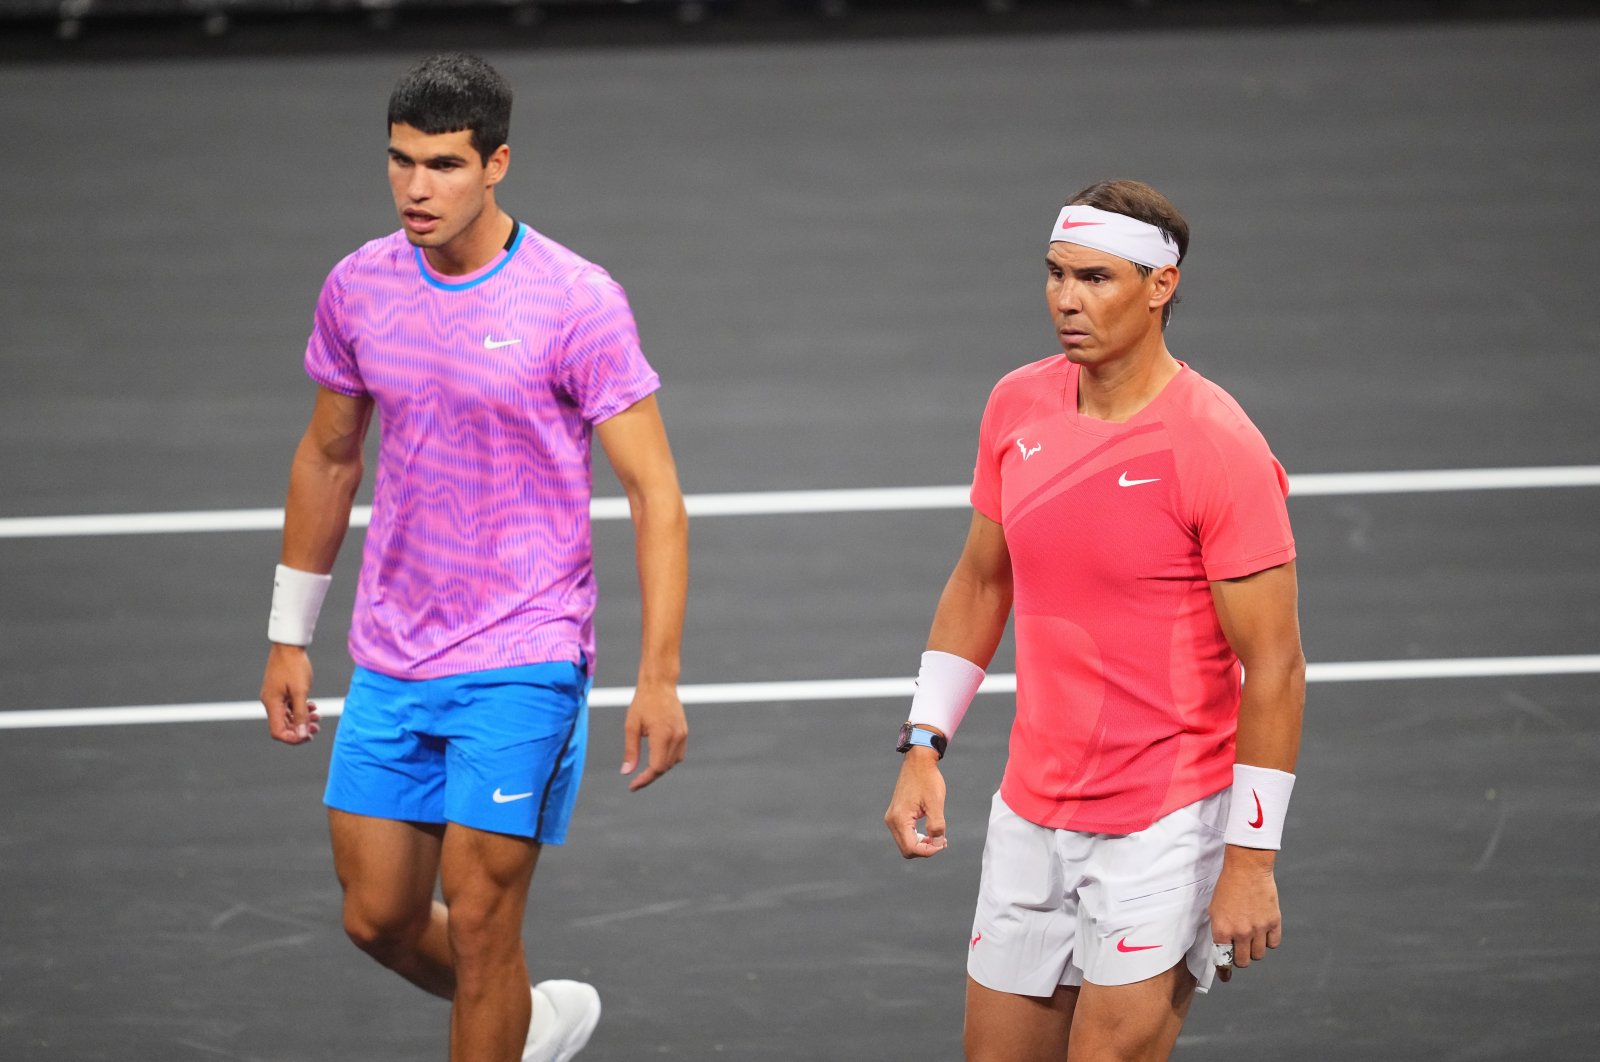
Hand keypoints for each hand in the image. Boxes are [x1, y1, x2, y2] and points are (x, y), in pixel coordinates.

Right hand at [259, 643, 320, 744]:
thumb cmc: (294, 665)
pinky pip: (288, 706)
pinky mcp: (280, 690)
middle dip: (300, 729)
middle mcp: (270, 702)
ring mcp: (274, 696)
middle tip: (317, 728)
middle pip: (283, 726)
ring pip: (287, 716)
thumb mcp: (301, 691)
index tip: (308, 736)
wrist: (289, 645)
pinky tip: (312, 706)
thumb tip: (302, 735)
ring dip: (302, 719)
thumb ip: (301, 714)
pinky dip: (300, 709)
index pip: (278, 732)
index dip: (293, 738)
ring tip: (317, 716)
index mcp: (272, 704)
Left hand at [621, 680, 686, 790]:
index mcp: (662, 735)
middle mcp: (676, 737)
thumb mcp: (631, 726)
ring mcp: (682, 735)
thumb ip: (631, 751)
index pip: (656, 767)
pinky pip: (678, 754)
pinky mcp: (684, 733)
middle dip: (650, 776)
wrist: (660, 685)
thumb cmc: (642, 703)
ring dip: (660, 769)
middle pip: (664, 767)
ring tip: (645, 770)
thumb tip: (626, 772)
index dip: (645, 780)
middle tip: (635, 780)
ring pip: (673, 763)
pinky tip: (656, 758)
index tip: (632, 786)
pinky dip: (668, 760)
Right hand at [884, 748, 949, 857]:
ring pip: (906, 843)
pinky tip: (931, 832)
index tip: (943, 843)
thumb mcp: (935, 803)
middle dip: (925, 849)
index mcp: (899, 819)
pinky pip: (905, 834)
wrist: (918, 761)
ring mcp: (892, 818)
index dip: (929, 851)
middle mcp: (892, 820)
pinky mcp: (896, 815)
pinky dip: (918, 837)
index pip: (911, 848)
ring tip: (939, 837)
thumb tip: (938, 844)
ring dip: (922, 844)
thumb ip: (937, 826)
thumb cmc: (927, 779)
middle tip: (942, 841)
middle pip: (907, 849)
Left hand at [1208, 846, 1281, 982]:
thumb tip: (1223, 948)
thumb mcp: (1215, 909)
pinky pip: (1273, 944)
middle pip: (1242, 962)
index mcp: (1222, 929)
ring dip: (1254, 950)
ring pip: (1258, 955)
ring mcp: (1258, 928)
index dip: (1224, 971)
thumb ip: (1219, 930)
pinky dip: (1269, 941)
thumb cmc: (1228, 887)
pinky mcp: (1273, 922)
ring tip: (1251, 938)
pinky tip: (1264, 932)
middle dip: (1239, 959)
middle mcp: (1240, 932)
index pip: (1223, 960)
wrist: (1247, 868)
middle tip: (1239, 950)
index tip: (1225, 976)